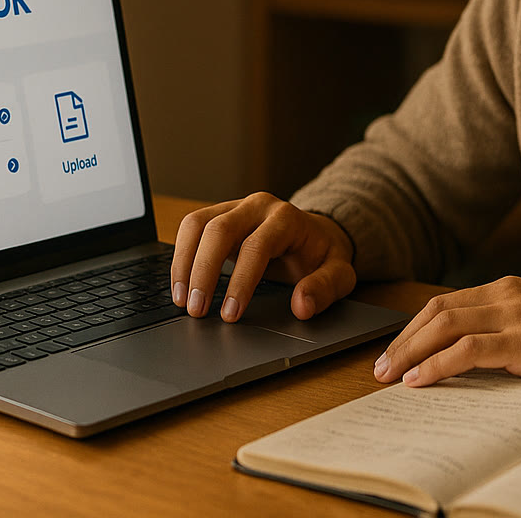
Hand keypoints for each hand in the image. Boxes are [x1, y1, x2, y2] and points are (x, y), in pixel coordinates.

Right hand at [169, 192, 356, 322]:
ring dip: (184, 262)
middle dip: (203, 272)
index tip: (230, 314)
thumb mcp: (339, 273)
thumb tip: (301, 306)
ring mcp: (235, 207)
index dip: (240, 281)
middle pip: (219, 229)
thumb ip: (325, 288)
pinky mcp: (219, 215)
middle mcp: (257, 206)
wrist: (316, 234)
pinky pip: (191, 228)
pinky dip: (180, 255)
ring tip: (181, 299)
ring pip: (197, 224)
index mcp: (286, 218)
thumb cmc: (323, 255)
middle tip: (197, 310)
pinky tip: (181, 284)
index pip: (256, 246)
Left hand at [373, 276, 520, 388]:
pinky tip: (421, 380)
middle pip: (436, 312)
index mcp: (509, 288)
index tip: (397, 351)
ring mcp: (516, 315)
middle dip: (403, 340)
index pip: (446, 303)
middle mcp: (506, 295)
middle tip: (381, 367)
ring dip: (410, 352)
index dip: (414, 327)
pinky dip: (438, 364)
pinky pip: (469, 350)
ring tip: (390, 376)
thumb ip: (511, 326)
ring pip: (444, 326)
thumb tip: (474, 355)